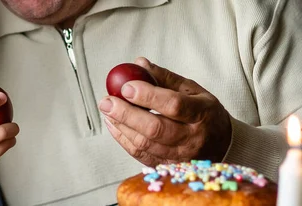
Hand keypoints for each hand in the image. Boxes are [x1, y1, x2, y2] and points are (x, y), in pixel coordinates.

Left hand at [99, 57, 231, 165]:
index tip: (126, 86)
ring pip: (144, 144)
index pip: (173, 105)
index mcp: (202, 114)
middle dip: (126, 114)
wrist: (221, 144)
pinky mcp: (167, 166)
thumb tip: (138, 64)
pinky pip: (140, 155)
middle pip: (155, 129)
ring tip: (107, 110)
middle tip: (107, 101)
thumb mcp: (192, 90)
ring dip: (121, 126)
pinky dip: (123, 139)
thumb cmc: (203, 112)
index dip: (147, 96)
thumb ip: (164, 77)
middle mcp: (192, 138)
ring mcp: (180, 156)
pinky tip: (113, 124)